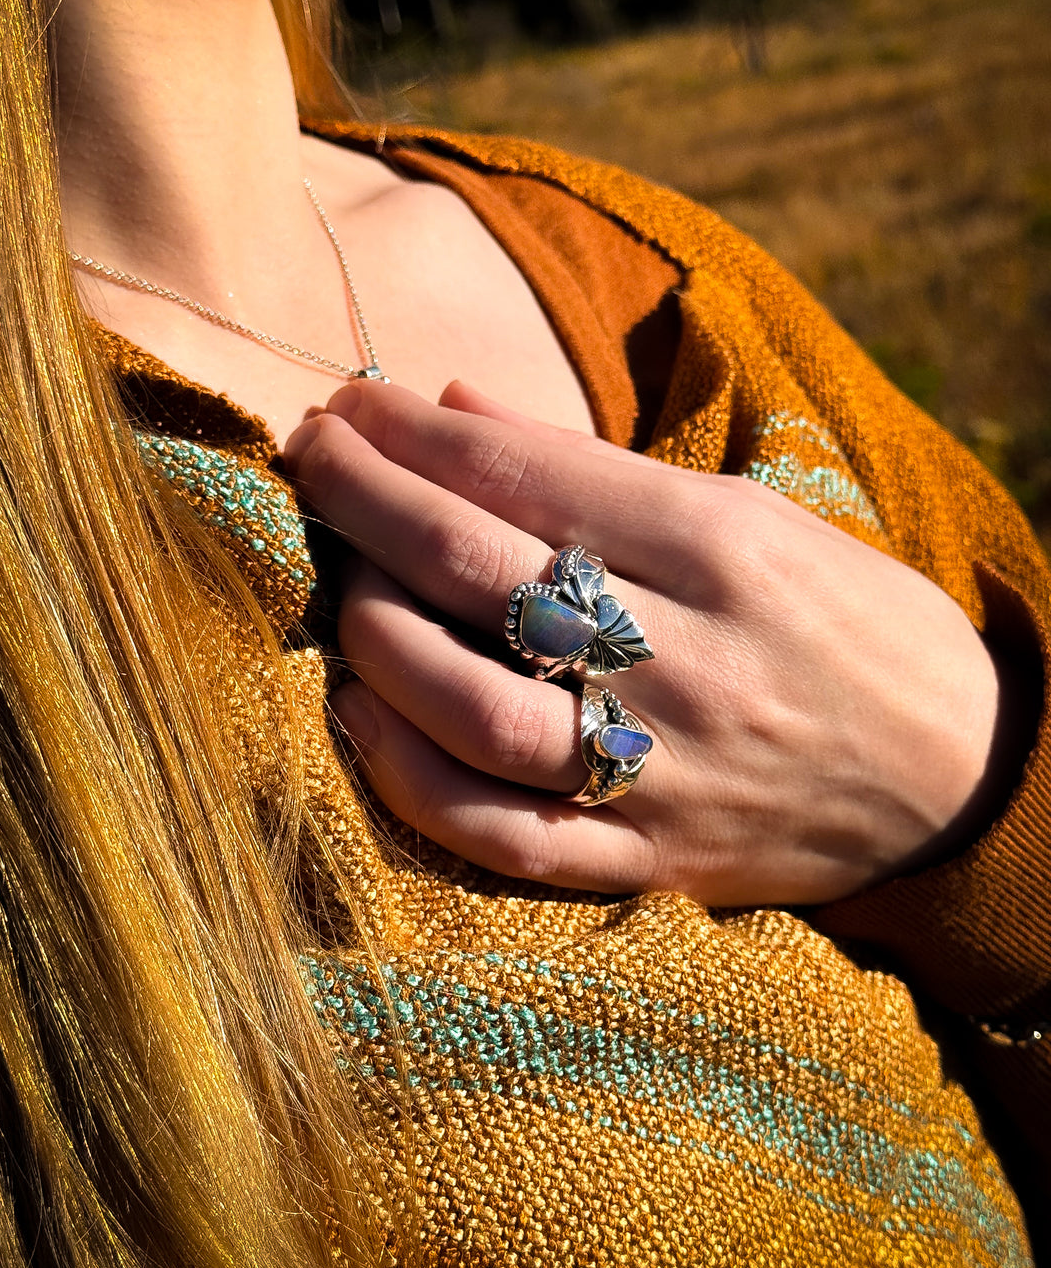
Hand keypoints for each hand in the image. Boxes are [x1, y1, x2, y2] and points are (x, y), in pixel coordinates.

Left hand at [283, 380, 1007, 906]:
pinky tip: (358, 714)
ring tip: (338, 584)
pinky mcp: (651, 859)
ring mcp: (664, 769)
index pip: (524, 474)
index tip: (350, 409)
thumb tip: (459, 408)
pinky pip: (502, 834)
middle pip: (477, 568)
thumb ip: (599, 467)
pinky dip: (410, 777)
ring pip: (471, 706)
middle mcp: (685, 656)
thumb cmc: (850, 621)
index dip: (415, 435)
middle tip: (309, 458)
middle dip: (367, 500)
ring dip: (372, 632)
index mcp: (719, 547)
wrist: (958, 774)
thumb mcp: (754, 516)